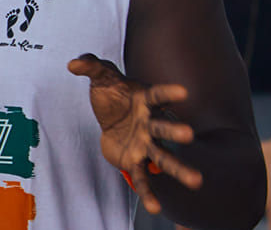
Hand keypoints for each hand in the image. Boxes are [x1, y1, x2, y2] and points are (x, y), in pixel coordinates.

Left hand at [68, 54, 201, 215]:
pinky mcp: (136, 162)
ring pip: (164, 157)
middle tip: (189, 134)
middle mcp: (151, 124)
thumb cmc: (112, 94)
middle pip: (164, 128)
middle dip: (175, 131)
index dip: (169, 93)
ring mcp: (146, 145)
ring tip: (197, 181)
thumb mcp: (101, 77)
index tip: (184, 92)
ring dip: (179, 168)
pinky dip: (148, 193)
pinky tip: (155, 208)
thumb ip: (90, 65)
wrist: (111, 118)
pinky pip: (144, 179)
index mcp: (146, 101)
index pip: (158, 95)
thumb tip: (73, 63)